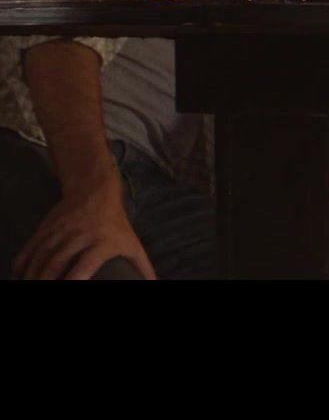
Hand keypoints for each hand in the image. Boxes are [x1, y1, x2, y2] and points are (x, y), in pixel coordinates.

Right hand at [12, 184, 155, 279]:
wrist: (94, 189)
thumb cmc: (115, 223)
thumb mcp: (131, 243)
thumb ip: (142, 266)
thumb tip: (156, 284)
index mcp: (102, 241)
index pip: (86, 262)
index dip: (76, 277)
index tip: (70, 286)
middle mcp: (79, 235)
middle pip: (57, 262)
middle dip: (46, 280)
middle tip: (41, 292)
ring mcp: (60, 231)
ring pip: (40, 256)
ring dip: (32, 275)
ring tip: (29, 286)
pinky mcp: (46, 227)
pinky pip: (30, 248)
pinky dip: (22, 263)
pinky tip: (19, 276)